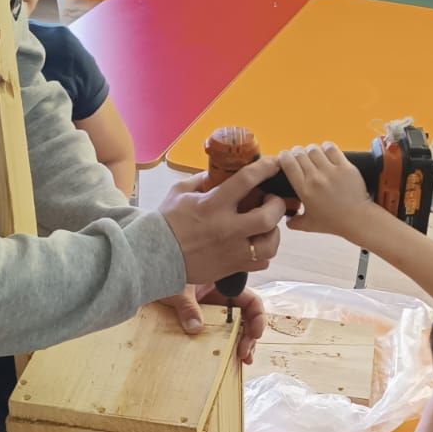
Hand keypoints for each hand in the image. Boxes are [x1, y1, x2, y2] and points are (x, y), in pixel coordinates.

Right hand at [160, 157, 284, 286]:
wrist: (155, 256)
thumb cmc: (166, 222)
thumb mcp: (180, 191)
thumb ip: (203, 179)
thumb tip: (221, 171)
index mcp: (213, 205)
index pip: (247, 180)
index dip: (265, 168)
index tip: (274, 163)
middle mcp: (226, 229)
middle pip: (268, 217)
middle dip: (277, 205)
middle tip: (272, 201)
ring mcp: (232, 251)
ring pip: (270, 245)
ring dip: (274, 233)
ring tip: (268, 226)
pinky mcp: (232, 267)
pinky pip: (262, 263)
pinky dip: (264, 254)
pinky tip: (256, 244)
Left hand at [160, 283, 266, 362]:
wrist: (148, 279)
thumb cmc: (165, 275)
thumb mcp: (177, 289)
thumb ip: (187, 307)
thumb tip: (195, 327)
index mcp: (223, 285)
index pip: (250, 301)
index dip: (258, 317)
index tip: (255, 333)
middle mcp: (222, 299)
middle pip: (246, 319)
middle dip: (250, 336)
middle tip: (244, 353)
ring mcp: (213, 311)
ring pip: (235, 329)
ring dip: (241, 343)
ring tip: (242, 360)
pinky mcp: (203, 321)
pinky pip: (219, 334)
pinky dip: (225, 346)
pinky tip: (228, 358)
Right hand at [278, 143, 372, 240]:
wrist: (357, 219)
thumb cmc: (334, 222)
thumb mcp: (309, 225)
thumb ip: (294, 222)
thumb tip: (287, 219)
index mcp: (304, 190)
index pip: (288, 163)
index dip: (283, 156)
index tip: (284, 157)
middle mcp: (316, 178)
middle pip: (300, 153)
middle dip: (296, 152)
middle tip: (299, 157)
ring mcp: (331, 171)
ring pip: (314, 149)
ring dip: (311, 150)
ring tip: (313, 155)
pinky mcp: (345, 167)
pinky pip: (332, 149)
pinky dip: (327, 147)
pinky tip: (327, 152)